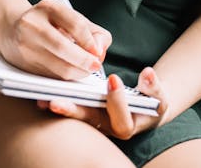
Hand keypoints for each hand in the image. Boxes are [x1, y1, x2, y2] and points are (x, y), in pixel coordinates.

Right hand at [0, 0, 111, 79]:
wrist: (10, 27)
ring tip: (85, 70)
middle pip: (63, 47)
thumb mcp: (68, 18)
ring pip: (57, 67)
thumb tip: (100, 50)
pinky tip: (69, 72)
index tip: (98, 52)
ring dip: (77, 72)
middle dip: (84, 61)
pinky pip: (51, 76)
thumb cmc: (46, 23)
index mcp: (48, 7)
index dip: (90, 41)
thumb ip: (92, 31)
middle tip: (95, 65)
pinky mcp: (23, 64)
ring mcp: (25, 45)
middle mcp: (33, 24)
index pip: (75, 24)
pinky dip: (64, 78)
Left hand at [38, 68, 169, 139]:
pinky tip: (42, 95)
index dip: (117, 101)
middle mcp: (108, 128)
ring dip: (61, 108)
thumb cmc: (151, 100)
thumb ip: (153, 86)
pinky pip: (71, 109)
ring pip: (77, 116)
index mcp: (129, 125)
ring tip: (43, 99)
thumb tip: (147, 74)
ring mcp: (95, 122)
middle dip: (74, 111)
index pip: (122, 120)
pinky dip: (58, 102)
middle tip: (57, 101)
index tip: (113, 79)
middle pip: (90, 121)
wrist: (145, 107)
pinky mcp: (86, 113)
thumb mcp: (158, 94)